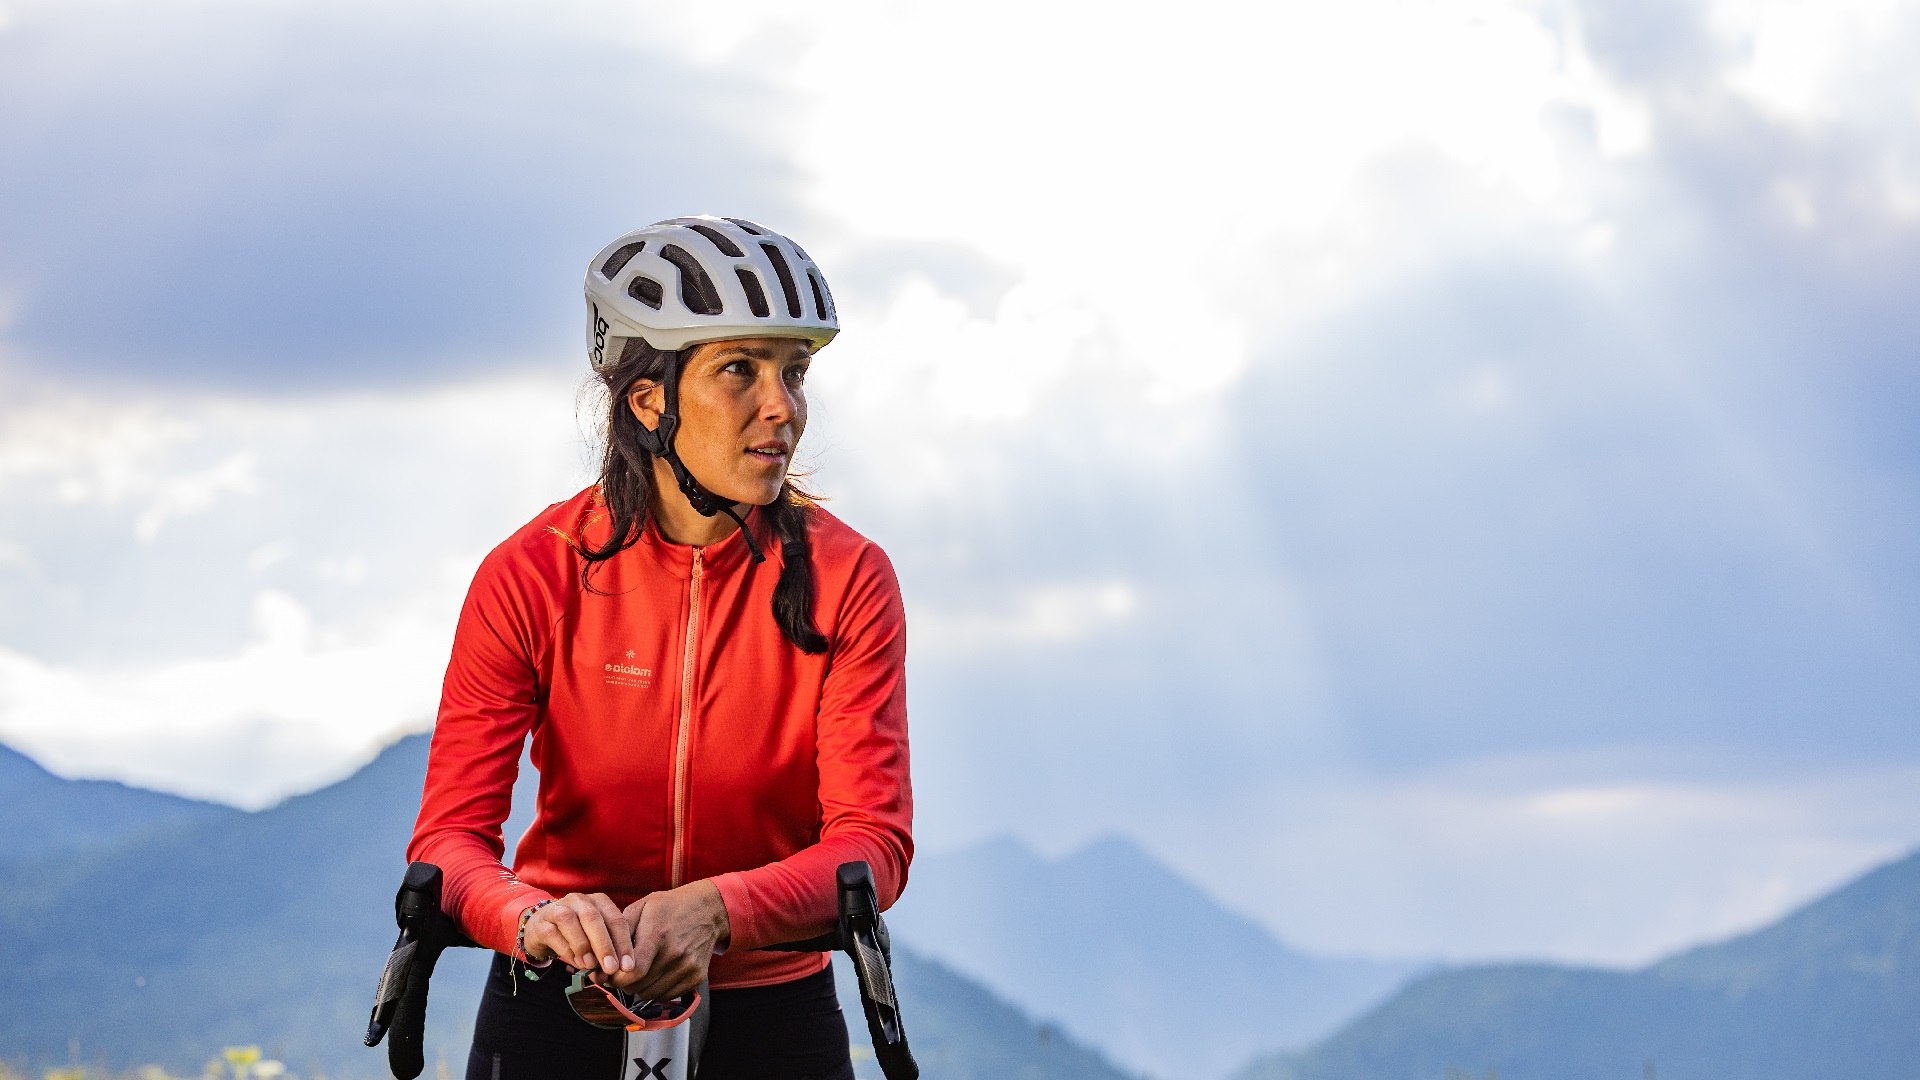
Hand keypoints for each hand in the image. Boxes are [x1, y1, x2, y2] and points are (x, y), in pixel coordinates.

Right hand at [520, 892, 635, 977]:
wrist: (541, 929)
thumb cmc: (576, 934)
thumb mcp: (595, 938)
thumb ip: (607, 949)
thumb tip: (618, 971)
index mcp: (598, 901)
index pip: (615, 919)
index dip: (623, 943)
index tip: (629, 966)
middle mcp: (579, 900)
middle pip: (593, 918)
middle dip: (604, 945)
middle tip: (611, 968)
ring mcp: (557, 908)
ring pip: (570, 921)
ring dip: (582, 946)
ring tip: (591, 966)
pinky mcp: (541, 923)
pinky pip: (552, 934)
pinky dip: (566, 950)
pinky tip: (575, 963)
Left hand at [611, 880, 730, 998]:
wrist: (708, 911)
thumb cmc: (670, 907)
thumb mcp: (642, 908)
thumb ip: (620, 933)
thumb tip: (602, 958)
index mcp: (658, 934)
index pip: (633, 972)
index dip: (616, 977)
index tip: (610, 973)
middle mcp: (675, 954)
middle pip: (638, 986)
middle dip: (624, 983)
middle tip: (622, 972)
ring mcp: (688, 967)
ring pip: (650, 994)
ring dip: (639, 987)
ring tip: (639, 971)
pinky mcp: (696, 978)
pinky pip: (666, 996)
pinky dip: (656, 990)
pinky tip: (656, 974)